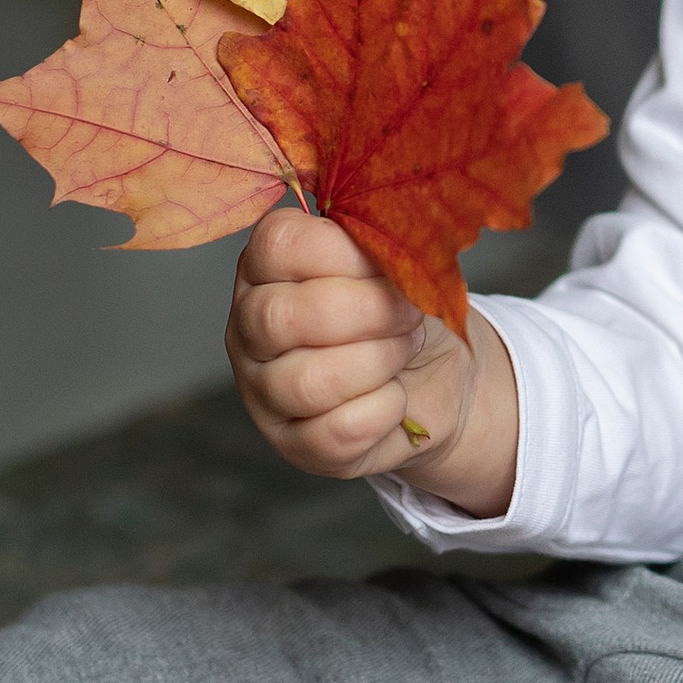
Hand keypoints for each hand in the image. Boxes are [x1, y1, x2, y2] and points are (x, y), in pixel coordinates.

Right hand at [225, 209, 519, 513]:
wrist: (434, 373)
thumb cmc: (403, 306)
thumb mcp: (394, 260)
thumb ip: (378, 240)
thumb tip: (389, 238)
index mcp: (266, 266)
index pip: (279, 244)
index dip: (346, 252)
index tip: (391, 262)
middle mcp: (248, 326)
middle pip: (282, 317)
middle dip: (368, 312)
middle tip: (409, 313)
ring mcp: (262, 390)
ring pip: (307, 382)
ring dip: (379, 362)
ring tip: (405, 349)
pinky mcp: (292, 444)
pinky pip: (337, 432)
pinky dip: (384, 410)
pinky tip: (396, 396)